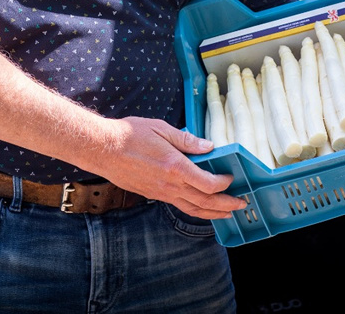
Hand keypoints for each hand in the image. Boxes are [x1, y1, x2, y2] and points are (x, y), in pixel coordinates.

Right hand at [92, 116, 246, 219]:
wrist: (103, 149)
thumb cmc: (130, 135)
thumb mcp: (161, 129)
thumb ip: (187, 140)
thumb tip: (209, 147)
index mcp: (176, 167)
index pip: (208, 184)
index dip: (224, 184)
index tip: (231, 178)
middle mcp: (170, 185)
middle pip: (205, 201)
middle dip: (226, 205)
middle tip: (242, 205)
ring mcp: (161, 193)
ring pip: (192, 209)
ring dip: (213, 213)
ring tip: (227, 214)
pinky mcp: (153, 194)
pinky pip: (179, 206)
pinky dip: (195, 210)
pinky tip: (201, 208)